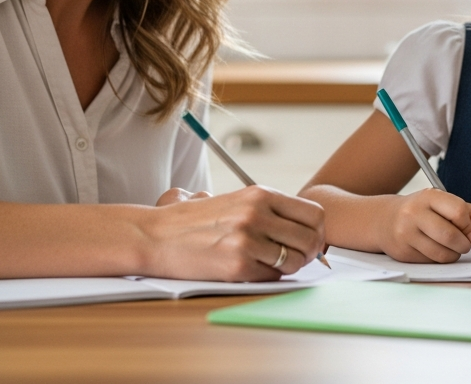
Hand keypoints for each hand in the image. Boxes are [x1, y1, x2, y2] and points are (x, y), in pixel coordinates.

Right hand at [140, 185, 324, 281]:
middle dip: (308, 253)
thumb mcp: (233, 201)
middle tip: (295, 258)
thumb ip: (266, 209)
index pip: (314, 214)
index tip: (308, 240)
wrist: (154, 236)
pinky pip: (271, 277)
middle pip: (311, 239)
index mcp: (260, 194)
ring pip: (294, 261)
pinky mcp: (237, 265)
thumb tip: (304, 226)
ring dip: (287, 267)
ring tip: (270, 264)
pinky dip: (266, 277)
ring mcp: (248, 240)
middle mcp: (257, 214)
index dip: (316, 231)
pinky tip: (250, 270)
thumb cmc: (193, 221)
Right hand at [377, 189, 470, 262]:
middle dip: (465, 244)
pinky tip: (435, 249)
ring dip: (454, 254)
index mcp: (429, 196)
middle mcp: (414, 213)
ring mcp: (406, 233)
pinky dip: (440, 259)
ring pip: (442, 253)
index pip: (459, 211)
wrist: (385, 219)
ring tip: (452, 247)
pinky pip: (432, 262)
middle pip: (450, 236)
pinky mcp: (403, 252)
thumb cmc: (424, 211)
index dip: (470, 225)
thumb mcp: (447, 204)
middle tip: (465, 244)